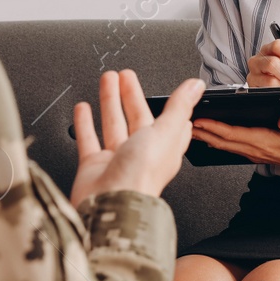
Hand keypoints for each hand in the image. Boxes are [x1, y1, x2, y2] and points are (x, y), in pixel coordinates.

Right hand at [69, 70, 205, 204]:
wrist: (110, 205)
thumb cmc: (141, 177)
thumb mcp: (165, 133)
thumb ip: (179, 107)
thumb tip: (196, 86)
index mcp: (164, 147)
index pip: (170, 122)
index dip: (169, 106)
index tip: (167, 92)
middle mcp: (141, 154)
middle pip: (137, 117)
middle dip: (131, 94)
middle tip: (124, 75)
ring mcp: (117, 160)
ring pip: (114, 124)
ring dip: (110, 101)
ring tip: (106, 80)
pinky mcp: (94, 166)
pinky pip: (89, 139)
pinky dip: (86, 123)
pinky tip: (83, 109)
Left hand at [190, 115, 279, 174]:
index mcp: (266, 141)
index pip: (234, 133)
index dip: (215, 127)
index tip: (199, 120)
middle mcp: (257, 149)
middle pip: (224, 140)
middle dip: (203, 132)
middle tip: (183, 122)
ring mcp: (256, 153)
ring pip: (226, 146)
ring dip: (207, 138)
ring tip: (191, 129)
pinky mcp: (258, 154)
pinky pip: (233, 149)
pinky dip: (219, 144)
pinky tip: (211, 139)